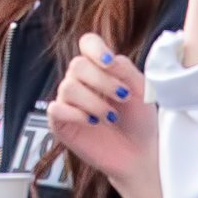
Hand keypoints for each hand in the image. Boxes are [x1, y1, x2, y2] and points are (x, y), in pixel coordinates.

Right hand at [49, 33, 159, 197]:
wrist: (141, 154)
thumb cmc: (140, 120)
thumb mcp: (142, 89)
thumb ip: (125, 69)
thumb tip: (109, 59)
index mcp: (100, 67)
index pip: (87, 43)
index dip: (95, 48)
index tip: (110, 62)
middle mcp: (81, 81)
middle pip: (77, 65)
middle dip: (102, 81)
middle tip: (123, 96)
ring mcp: (69, 102)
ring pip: (68, 87)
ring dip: (93, 102)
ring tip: (111, 117)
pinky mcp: (61, 123)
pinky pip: (56, 109)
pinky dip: (75, 114)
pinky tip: (92, 122)